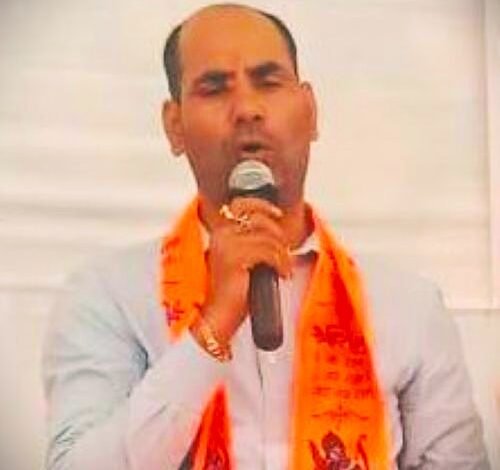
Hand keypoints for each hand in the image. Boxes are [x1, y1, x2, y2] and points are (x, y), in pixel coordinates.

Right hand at [201, 197, 290, 343]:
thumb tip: (277, 233)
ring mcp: (226, 244)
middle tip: (284, 254)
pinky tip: (282, 275)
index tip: (278, 214)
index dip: (263, 206)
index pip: (242, 204)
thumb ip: (254, 243)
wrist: (217, 319)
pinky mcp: (235, 257)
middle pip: (259, 218)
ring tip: (283, 270)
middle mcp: (221, 234)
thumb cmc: (232, 294)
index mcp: (220, 232)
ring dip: (283, 255)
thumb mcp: (244, 261)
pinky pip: (270, 252)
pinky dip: (282, 263)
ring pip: (268, 238)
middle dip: (277, 234)